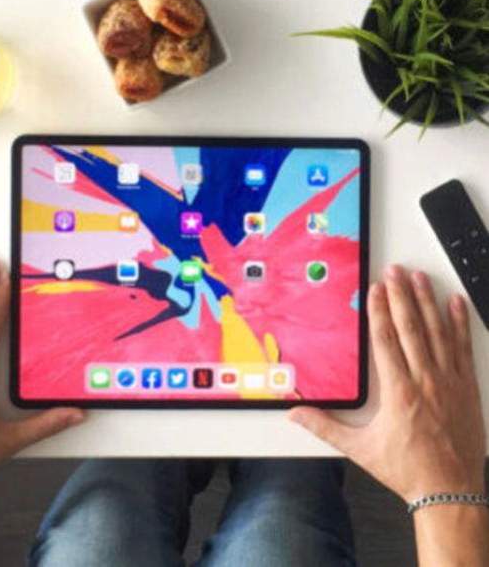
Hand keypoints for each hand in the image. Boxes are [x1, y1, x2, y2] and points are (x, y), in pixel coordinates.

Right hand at [289, 265, 485, 501]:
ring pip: (437, 332)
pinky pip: (462, 348)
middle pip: (411, 328)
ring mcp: (449, 382)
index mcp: (398, 392)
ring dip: (428, 302)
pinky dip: (459, 324)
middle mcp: (425, 381)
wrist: (450, 491)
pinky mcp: (466, 387)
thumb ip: (325, 427)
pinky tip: (455, 303)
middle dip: (402, 296)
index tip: (376, 289)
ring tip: (421, 278)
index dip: (380, 312)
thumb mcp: (360, 449)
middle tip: (396, 271)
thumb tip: (295, 414)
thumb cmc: (406, 469)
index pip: (386, 341)